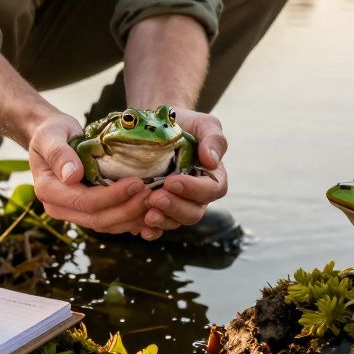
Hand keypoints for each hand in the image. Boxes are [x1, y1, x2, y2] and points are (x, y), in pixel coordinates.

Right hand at [27, 113, 151, 233]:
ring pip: (107, 225)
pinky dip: (131, 219)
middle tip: (152, 194)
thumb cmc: (52, 132)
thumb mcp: (51, 135)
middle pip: (97, 218)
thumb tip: (72, 176)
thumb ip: (58, 154)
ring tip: (155, 202)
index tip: (137, 182)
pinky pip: (111, 222)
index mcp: (48, 190)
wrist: (51, 137)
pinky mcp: (87, 212)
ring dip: (132, 217)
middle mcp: (59, 207)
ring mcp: (73, 213)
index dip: (112, 196)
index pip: (84, 201)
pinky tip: (149, 211)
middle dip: (127, 209)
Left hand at [141, 107, 228, 239]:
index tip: (172, 181)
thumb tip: (212, 160)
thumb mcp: (202, 124)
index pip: (212, 190)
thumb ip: (213, 139)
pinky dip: (151, 230)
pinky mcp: (159, 209)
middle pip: (193, 212)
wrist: (155, 125)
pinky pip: (158, 226)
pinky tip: (140, 228)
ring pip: (176, 221)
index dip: (194, 189)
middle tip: (155, 197)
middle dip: (175, 207)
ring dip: (163, 220)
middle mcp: (197, 195)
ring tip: (146, 213)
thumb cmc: (183, 124)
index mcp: (212, 177)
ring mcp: (177, 204)